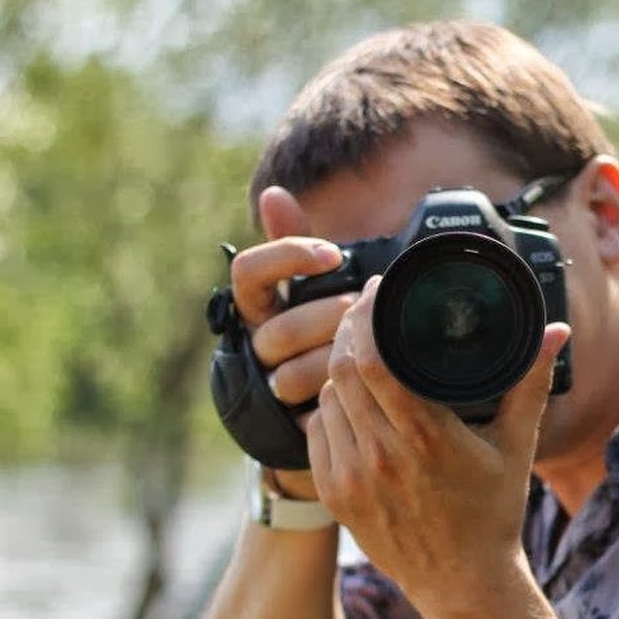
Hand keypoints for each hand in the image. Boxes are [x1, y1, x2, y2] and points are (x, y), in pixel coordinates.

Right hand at [230, 186, 356, 498]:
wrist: (341, 397)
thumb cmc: (329, 329)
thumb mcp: (322, 286)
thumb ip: (299, 245)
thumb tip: (272, 194)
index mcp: (261, 305)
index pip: (249, 273)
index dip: (287, 258)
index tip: (333, 254)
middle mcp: (257, 343)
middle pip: (278, 329)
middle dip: (327, 318)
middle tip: (364, 312)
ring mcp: (270, 385)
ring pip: (289, 373)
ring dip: (334, 361)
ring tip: (368, 350)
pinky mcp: (291, 423)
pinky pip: (308, 413)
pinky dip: (336, 399)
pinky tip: (362, 387)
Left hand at [306, 275, 569, 618]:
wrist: (463, 584)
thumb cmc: (493, 513)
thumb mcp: (517, 446)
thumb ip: (531, 382)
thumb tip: (557, 330)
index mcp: (425, 436)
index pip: (372, 358)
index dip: (366, 315)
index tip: (376, 290)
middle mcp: (380, 456)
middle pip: (341, 369)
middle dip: (347, 331)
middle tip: (366, 315)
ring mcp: (352, 478)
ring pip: (325, 398)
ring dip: (339, 371)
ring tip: (362, 359)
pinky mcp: (335, 496)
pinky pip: (316, 432)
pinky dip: (329, 410)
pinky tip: (351, 404)